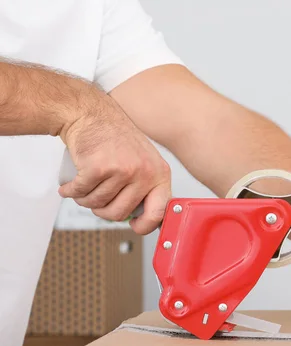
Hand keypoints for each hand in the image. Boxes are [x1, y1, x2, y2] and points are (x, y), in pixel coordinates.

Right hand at [57, 95, 170, 234]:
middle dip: (103, 211)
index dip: (145, 225)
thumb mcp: (144, 161)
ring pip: (98, 204)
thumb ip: (147, 187)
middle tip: (96, 200)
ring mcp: (123, 170)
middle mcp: (144, 172)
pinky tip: (69, 186)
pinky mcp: (99, 167)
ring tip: (83, 187)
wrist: (91, 114)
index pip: (159, 211)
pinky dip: (70, 191)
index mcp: (160, 173)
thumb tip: (146, 218)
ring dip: (84, 199)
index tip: (134, 226)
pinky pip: (81, 192)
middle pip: (120, 213)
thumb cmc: (115, 138)